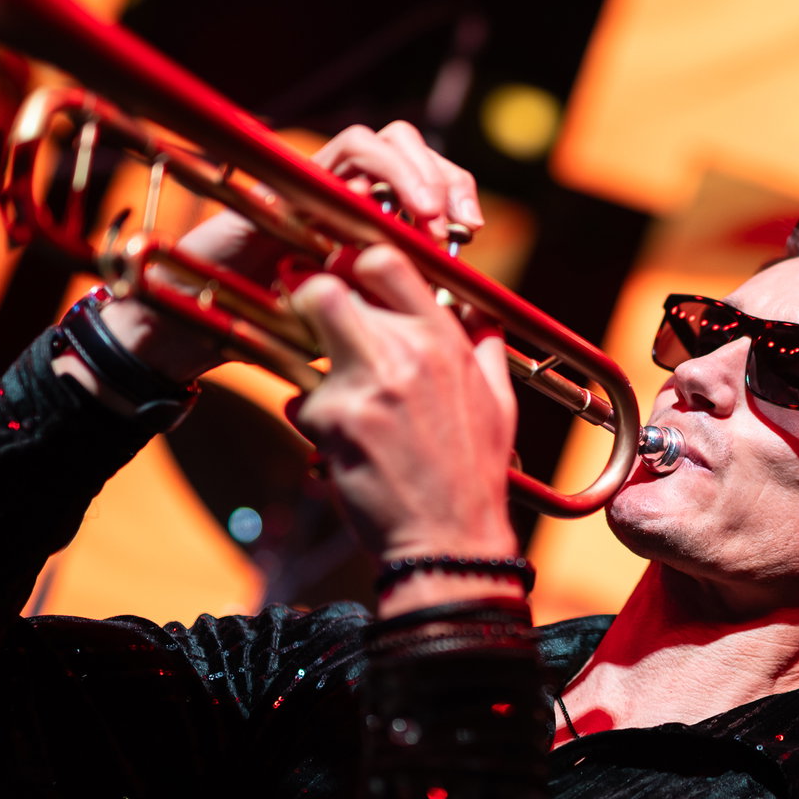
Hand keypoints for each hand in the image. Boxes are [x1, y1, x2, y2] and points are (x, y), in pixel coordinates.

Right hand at [94, 122, 485, 384]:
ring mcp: (314, 182)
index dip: (458, 197)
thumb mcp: (359, 317)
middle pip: (408, 147)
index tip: (471, 234)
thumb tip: (465, 308)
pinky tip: (391, 212)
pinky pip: (341, 153)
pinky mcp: (288, 182)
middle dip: (445, 175)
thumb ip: (399, 300)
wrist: (203, 327)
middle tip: (461, 223)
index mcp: (369, 217)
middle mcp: (344, 191)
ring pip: (377, 139)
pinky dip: (377, 171)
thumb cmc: (280, 331)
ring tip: (432, 215)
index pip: (427, 183)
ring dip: (414, 169)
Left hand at [287, 243, 519, 595]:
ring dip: (311, 368)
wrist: (451, 539)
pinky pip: (300, 403)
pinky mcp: (334, 423)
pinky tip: (342, 444)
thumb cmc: (474, 473)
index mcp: (443, 338)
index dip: (354, 263)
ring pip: (303, 347)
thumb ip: (484, 349)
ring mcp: (365, 386)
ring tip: (337, 400)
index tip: (348, 281)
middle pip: (324, 290)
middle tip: (312, 325)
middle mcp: (404, 352)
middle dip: (309, 304)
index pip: (383, 260)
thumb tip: (482, 317)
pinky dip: (313, 420)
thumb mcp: (498, 402)